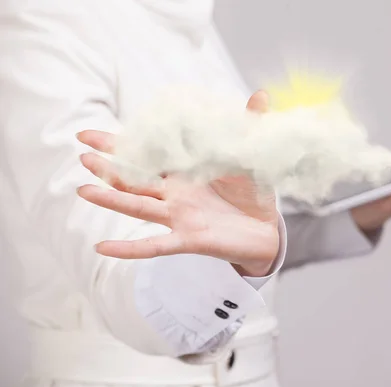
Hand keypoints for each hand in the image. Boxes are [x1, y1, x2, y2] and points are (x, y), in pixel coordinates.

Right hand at [77, 91, 278, 276]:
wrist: (267, 230)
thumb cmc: (253, 194)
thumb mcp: (251, 157)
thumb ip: (250, 125)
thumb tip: (261, 93)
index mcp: (184, 174)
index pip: (146, 156)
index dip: (118, 146)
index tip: (88, 136)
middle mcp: (175, 195)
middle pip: (135, 180)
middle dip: (108, 167)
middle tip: (82, 155)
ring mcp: (179, 218)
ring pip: (139, 207)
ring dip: (112, 200)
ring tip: (84, 191)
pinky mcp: (188, 240)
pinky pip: (153, 245)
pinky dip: (128, 248)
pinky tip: (102, 249)